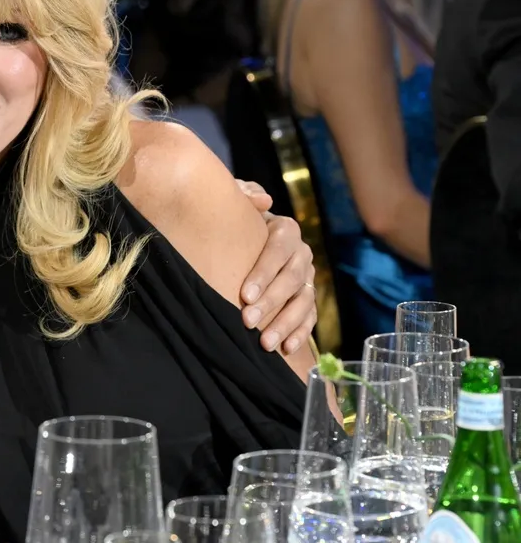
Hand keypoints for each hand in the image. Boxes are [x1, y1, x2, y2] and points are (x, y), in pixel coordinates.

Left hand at [236, 179, 317, 354]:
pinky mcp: (307, 297)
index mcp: (285, 229)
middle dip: (271, 302)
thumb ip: (244, 194)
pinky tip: (284, 348)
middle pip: (291, 279)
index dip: (264, 272)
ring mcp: (307, 277)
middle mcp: (301, 253)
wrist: (240, 238)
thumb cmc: (233, 222)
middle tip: (247, 322)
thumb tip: (263, 201)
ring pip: (303, 301)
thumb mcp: (233, 201)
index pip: (278, 249)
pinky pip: (309, 317)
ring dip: (285, 323)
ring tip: (265, 343)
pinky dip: (299, 333)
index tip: (244, 294)